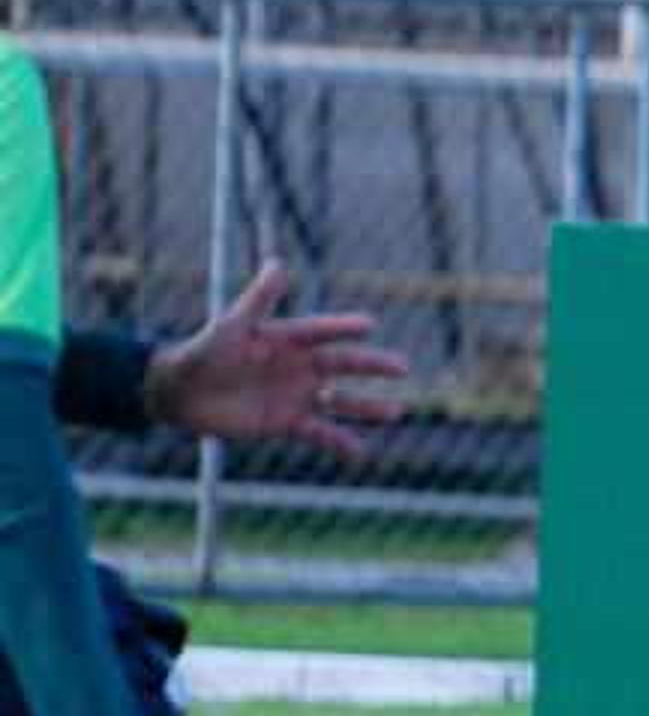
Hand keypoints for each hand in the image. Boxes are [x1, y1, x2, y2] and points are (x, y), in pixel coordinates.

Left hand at [147, 262, 410, 460]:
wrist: (179, 394)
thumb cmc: (202, 353)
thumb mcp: (230, 325)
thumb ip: (257, 299)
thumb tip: (278, 264)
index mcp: (287, 339)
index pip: (322, 331)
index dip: (343, 327)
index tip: (369, 324)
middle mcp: (299, 366)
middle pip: (344, 365)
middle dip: (373, 366)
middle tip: (402, 366)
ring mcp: (296, 395)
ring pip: (341, 400)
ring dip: (367, 406)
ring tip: (396, 411)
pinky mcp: (286, 422)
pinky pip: (319, 432)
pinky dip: (340, 441)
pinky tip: (359, 451)